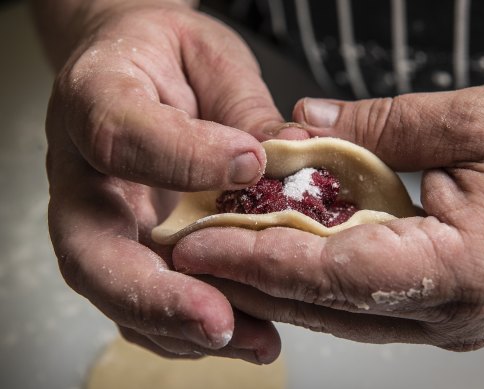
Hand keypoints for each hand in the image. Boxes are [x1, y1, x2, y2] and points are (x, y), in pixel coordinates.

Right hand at [44, 1, 302, 361]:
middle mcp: (83, 174)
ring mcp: (101, 220)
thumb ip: (241, 106)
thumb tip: (285, 159)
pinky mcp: (126, 247)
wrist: (133, 67)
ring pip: (117, 292)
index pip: (120, 136)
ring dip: (178, 329)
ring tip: (252, 340)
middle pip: (92, 251)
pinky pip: (142, 302)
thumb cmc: (166, 55)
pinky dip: (187, 329)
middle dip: (154, 296)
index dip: (181, 156)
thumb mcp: (208, 58)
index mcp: (94, 102)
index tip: (249, 162)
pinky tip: (245, 334)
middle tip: (218, 320)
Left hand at [173, 83, 483, 350]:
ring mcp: (444, 319)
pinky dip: (312, 279)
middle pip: (326, 304)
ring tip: (218, 254)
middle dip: (252, 278)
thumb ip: (382, 126)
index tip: (201, 245)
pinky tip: (277, 256)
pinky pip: (359, 302)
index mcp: (466, 269)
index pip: (336, 272)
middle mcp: (450, 312)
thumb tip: (305, 128)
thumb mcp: (479, 118)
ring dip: (275, 282)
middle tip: (189, 252)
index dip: (262, 259)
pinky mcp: (439, 308)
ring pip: (337, 311)